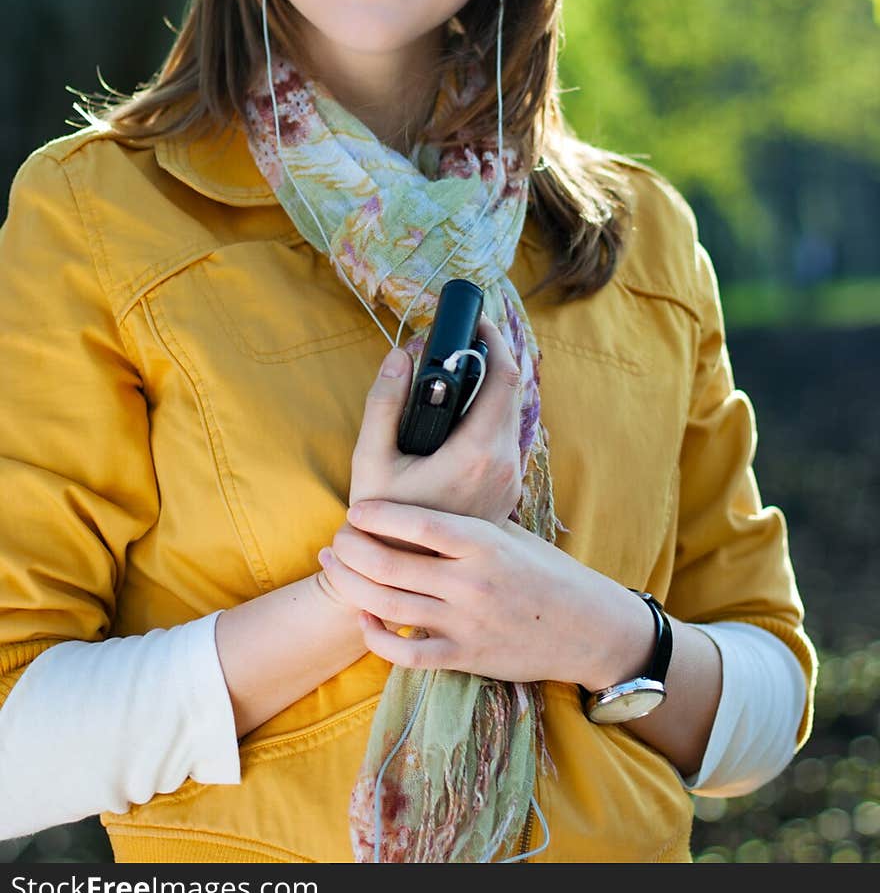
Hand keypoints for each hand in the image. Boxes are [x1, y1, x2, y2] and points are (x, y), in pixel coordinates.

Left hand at [317, 499, 638, 685]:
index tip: (355, 509)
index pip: (420, 524)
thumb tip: (421, 497)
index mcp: (484, 543)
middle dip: (352, 550)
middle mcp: (471, 582)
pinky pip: (407, 654)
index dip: (380, 515)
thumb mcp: (511, 534)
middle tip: (335, 540)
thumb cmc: (545, 571)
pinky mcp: (465, 657)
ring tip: (333, 567)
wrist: (586, 626)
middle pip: (391, 564)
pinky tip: (364, 618)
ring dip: (351, 585)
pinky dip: (377, 637)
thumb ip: (467, 523)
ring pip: (388, 605)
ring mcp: (465, 622)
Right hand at [348, 315, 523, 527]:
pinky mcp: (505, 490)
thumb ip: (384, 402)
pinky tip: (457, 414)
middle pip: (511, 392)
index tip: (474, 319)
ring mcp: (508, 480)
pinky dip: (487, 415)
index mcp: (477, 453)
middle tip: (460, 338)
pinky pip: (503, 438)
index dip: (494, 339)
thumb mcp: (372, 458)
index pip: (504, 378)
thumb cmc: (383, 520)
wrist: (402, 574)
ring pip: (508, 416)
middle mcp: (503, 465)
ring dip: (489, 388)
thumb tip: (399, 355)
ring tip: (455, 371)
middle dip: (489, 358)